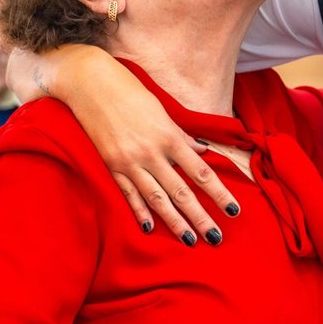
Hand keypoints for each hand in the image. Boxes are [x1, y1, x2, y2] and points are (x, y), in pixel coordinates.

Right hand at [60, 47, 237, 243]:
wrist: (89, 83)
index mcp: (169, 137)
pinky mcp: (111, 166)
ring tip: (189, 240)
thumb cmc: (129, 91)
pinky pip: (129, 194)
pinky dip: (140, 212)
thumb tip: (201, 151)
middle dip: (200, 217)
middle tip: (216, 238)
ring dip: (175, 222)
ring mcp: (130, 162)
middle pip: (181, 192)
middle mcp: (151, 153)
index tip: (233, 211)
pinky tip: (150, 228)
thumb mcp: (161, 110)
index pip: (201, 172)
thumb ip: (180, 135)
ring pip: (157, 199)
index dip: (219, 194)